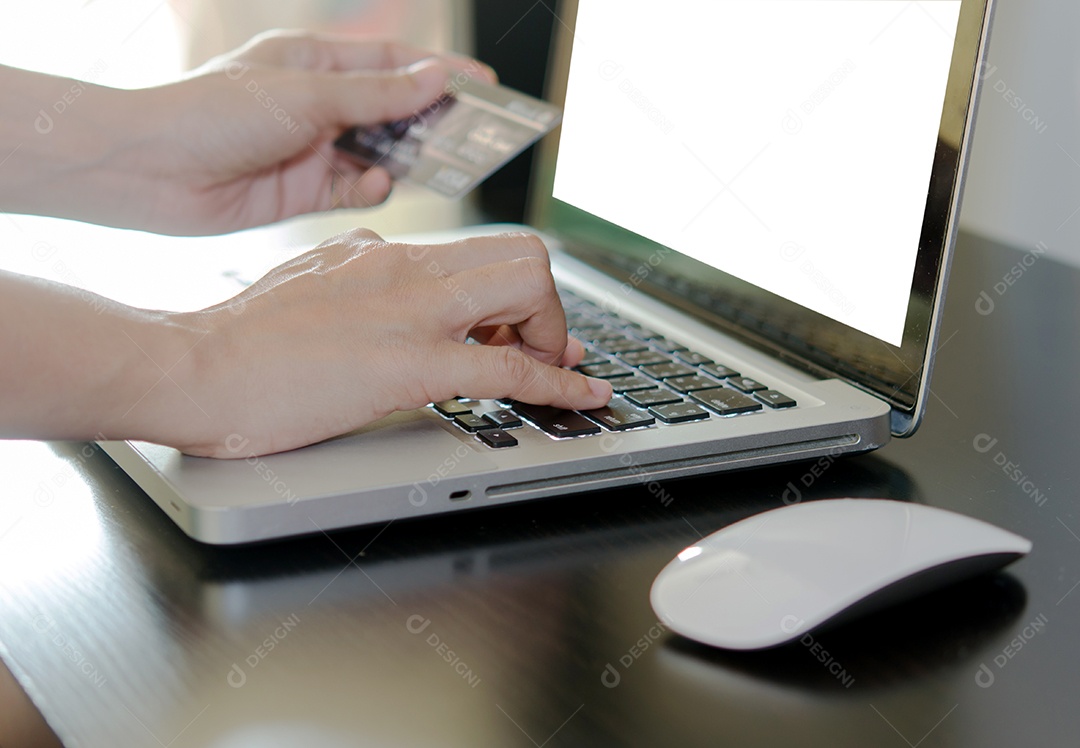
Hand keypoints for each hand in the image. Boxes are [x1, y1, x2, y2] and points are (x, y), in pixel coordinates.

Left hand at [122, 31, 493, 233]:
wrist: (151, 172)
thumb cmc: (215, 113)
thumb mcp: (307, 95)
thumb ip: (376, 96)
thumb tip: (436, 79)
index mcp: (315, 63)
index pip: (393, 64)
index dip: (441, 73)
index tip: (485, 87)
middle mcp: (318, 105)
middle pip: (393, 112)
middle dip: (431, 124)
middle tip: (472, 138)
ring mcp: (312, 150)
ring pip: (380, 154)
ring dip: (404, 160)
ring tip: (431, 166)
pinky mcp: (304, 192)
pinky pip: (355, 190)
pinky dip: (371, 188)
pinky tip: (373, 185)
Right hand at [172, 232, 611, 456]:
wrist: (192, 368)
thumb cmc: (234, 341)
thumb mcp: (304, 284)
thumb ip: (351, 277)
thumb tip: (376, 283)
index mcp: (379, 251)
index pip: (475, 250)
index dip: (514, 290)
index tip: (522, 324)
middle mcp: (405, 267)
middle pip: (520, 254)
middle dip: (546, 306)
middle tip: (540, 348)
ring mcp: (412, 310)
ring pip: (528, 287)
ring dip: (556, 334)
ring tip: (554, 370)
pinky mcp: (411, 363)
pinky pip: (511, 369)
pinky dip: (560, 385)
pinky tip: (584, 397)